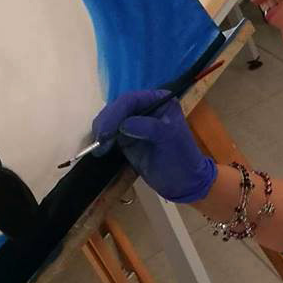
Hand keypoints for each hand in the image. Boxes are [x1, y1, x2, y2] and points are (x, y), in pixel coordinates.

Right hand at [92, 90, 216, 202]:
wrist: (184, 183)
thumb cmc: (182, 158)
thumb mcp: (170, 139)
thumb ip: (148, 128)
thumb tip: (124, 124)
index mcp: (158, 101)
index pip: (131, 99)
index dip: (116, 112)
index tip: (106, 129)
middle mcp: (144, 109)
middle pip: (117, 108)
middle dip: (106, 122)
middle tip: (99, 139)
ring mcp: (134, 124)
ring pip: (110, 120)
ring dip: (101, 131)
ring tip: (98, 147)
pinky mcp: (126, 139)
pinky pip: (109, 135)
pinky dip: (102, 141)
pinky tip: (100, 149)